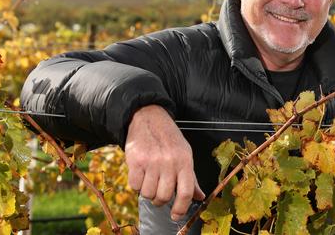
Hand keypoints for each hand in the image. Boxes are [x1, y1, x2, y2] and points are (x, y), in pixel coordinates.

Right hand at [125, 105, 204, 220]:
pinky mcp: (136, 161)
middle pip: (164, 196)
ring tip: (149, 180)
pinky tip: (140, 174)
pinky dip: (136, 185)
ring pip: (148, 194)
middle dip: (160, 200)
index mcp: (185, 161)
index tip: (175, 216)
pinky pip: (134, 186)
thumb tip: (200, 197)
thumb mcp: (185, 154)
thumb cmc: (169, 139)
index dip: (181, 208)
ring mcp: (152, 161)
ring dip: (147, 192)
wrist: (149, 118)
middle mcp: (170, 162)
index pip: (186, 192)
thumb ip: (191, 178)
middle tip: (158, 193)